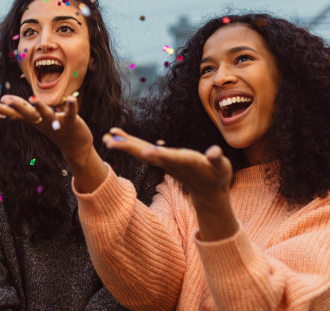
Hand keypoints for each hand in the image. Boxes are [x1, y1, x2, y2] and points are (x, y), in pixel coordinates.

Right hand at [0, 94, 92, 166]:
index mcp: (33, 119)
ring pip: (46, 114)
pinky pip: (71, 113)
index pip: (15, 113)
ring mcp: (56, 122)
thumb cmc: (54, 128)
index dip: (2, 110)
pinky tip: (72, 99)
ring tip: (33, 98)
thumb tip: (5, 100)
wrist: (76, 147)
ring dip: (40, 107)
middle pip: (27, 113)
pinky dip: (72, 106)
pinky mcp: (71, 122)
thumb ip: (22, 110)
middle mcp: (42, 121)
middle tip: (3, 100)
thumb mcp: (35, 119)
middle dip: (17, 106)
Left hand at [102, 127, 238, 240]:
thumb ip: (217, 159)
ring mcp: (163, 161)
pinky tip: (117, 136)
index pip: (169, 157)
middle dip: (129, 148)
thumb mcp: (222, 168)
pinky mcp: (161, 159)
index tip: (146, 152)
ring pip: (140, 151)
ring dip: (123, 144)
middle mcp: (169, 162)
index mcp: (184, 162)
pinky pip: (142, 149)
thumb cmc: (217, 177)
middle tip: (110, 142)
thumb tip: (214, 152)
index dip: (159, 154)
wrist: (208, 192)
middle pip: (146, 154)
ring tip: (107, 137)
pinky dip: (129, 142)